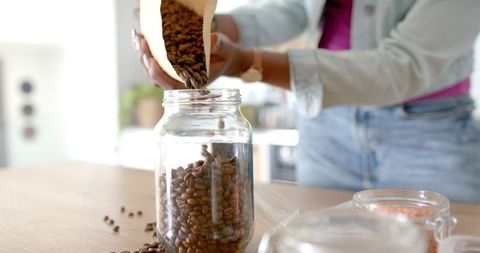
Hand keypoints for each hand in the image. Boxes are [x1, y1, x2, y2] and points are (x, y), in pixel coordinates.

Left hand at [132, 30, 252, 88]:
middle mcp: (181, 82)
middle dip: (146, 61)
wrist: (226, 57)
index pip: (171, 85)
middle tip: (141, 43)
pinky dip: (145, 51)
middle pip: (156, 78)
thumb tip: (213, 40)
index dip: (158, 74)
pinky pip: (154, 63)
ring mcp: (174, 76)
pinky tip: (139, 38)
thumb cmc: (225, 55)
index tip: (150, 60)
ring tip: (137, 38)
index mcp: (193, 84)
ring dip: (142, 55)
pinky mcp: (170, 67)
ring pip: (152, 71)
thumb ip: (219, 47)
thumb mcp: (225, 49)